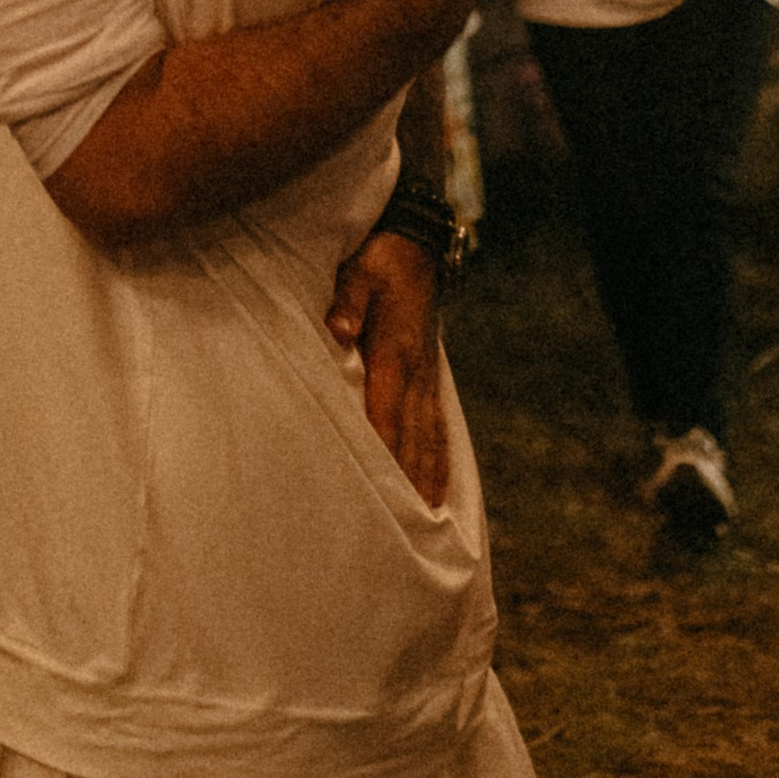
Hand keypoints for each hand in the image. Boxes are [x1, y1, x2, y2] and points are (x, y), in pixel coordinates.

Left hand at [326, 228, 450, 506]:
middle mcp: (417, 375)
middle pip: (412, 440)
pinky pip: (438, 427)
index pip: (386, 415)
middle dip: (408, 484)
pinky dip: (440, 461)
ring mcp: (428, 379)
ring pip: (430, 440)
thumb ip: (347, 301)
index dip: (383, 454)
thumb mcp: (358, 271)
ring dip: (428, 480)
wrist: (417, 244)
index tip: (380, 495)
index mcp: (396, 354)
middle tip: (407, 533)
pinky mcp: (430, 377)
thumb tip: (338, 329)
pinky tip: (438, 488)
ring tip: (430, 525)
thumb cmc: (380, 259)